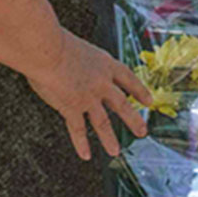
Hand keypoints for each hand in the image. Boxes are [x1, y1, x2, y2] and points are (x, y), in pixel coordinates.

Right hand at [24, 30, 153, 160]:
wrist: (48, 50)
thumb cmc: (56, 42)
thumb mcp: (79, 48)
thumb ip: (81, 61)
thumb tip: (73, 66)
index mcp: (105, 64)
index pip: (128, 79)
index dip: (140, 90)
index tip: (149, 100)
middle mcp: (102, 83)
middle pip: (122, 104)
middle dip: (133, 119)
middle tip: (142, 131)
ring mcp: (89, 97)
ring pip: (103, 122)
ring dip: (109, 138)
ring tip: (115, 151)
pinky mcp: (72, 108)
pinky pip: (78, 130)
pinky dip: (82, 144)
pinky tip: (86, 155)